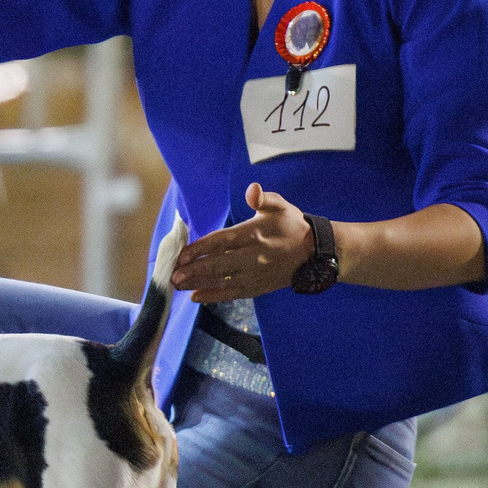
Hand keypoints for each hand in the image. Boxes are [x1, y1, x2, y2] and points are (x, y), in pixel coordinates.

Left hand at [170, 183, 314, 304]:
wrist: (315, 254)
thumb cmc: (292, 226)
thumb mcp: (281, 206)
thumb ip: (263, 198)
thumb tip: (252, 189)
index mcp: (254, 234)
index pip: (222, 241)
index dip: (200, 248)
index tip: (182, 254)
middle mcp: (253, 257)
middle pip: (218, 265)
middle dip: (193, 270)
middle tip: (173, 275)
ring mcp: (255, 275)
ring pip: (222, 281)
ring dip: (198, 284)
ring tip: (177, 285)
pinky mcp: (257, 288)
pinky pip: (232, 294)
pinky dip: (214, 297)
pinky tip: (197, 297)